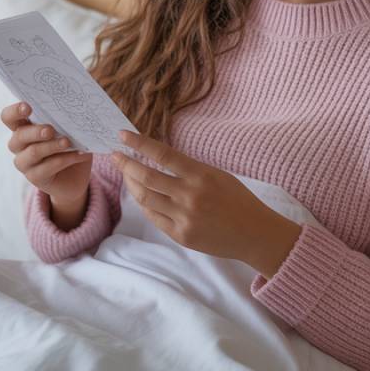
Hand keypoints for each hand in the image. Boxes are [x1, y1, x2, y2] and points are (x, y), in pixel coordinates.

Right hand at [0, 102, 92, 204]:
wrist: (75, 176)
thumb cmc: (70, 145)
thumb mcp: (69, 130)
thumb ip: (66, 121)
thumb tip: (75, 111)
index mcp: (23, 127)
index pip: (9, 117)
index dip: (15, 111)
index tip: (28, 107)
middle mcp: (19, 144)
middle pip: (19, 135)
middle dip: (36, 131)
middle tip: (50, 130)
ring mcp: (24, 162)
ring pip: (34, 152)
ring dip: (52, 146)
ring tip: (67, 142)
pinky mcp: (34, 177)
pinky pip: (46, 168)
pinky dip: (64, 159)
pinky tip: (77, 155)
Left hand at [109, 130, 302, 277]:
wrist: (254, 234)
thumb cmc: (238, 200)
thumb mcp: (217, 175)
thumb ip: (189, 170)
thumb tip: (158, 160)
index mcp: (201, 175)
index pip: (162, 154)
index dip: (139, 144)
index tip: (123, 135)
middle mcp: (190, 195)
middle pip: (146, 177)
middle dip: (126, 164)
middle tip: (115, 156)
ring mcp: (183, 217)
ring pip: (145, 198)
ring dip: (131, 184)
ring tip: (126, 174)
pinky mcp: (181, 235)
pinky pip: (154, 217)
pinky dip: (144, 204)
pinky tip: (140, 195)